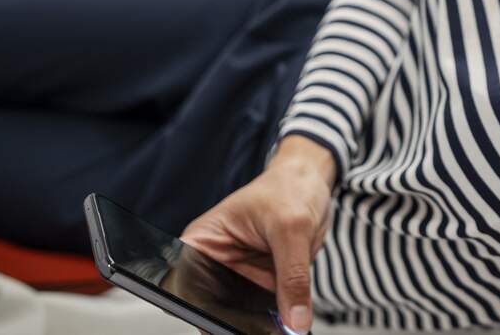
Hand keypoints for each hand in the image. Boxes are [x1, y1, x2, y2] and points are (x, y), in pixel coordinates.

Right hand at [181, 136, 337, 333]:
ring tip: (278, 331)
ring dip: (257, 327)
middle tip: (263, 333)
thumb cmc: (289, 187)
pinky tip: (288, 327)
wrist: (311, 181)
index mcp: (202, 243)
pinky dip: (276, 322)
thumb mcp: (293, 228)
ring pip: (240, 316)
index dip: (205, 313)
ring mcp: (238, 277)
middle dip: (235, 325)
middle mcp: (215, 264)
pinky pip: (264, 312)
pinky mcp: (261, 284)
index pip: (188, 289)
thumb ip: (293, 276)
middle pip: (214, 309)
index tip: (229, 328)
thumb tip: (294, 320)